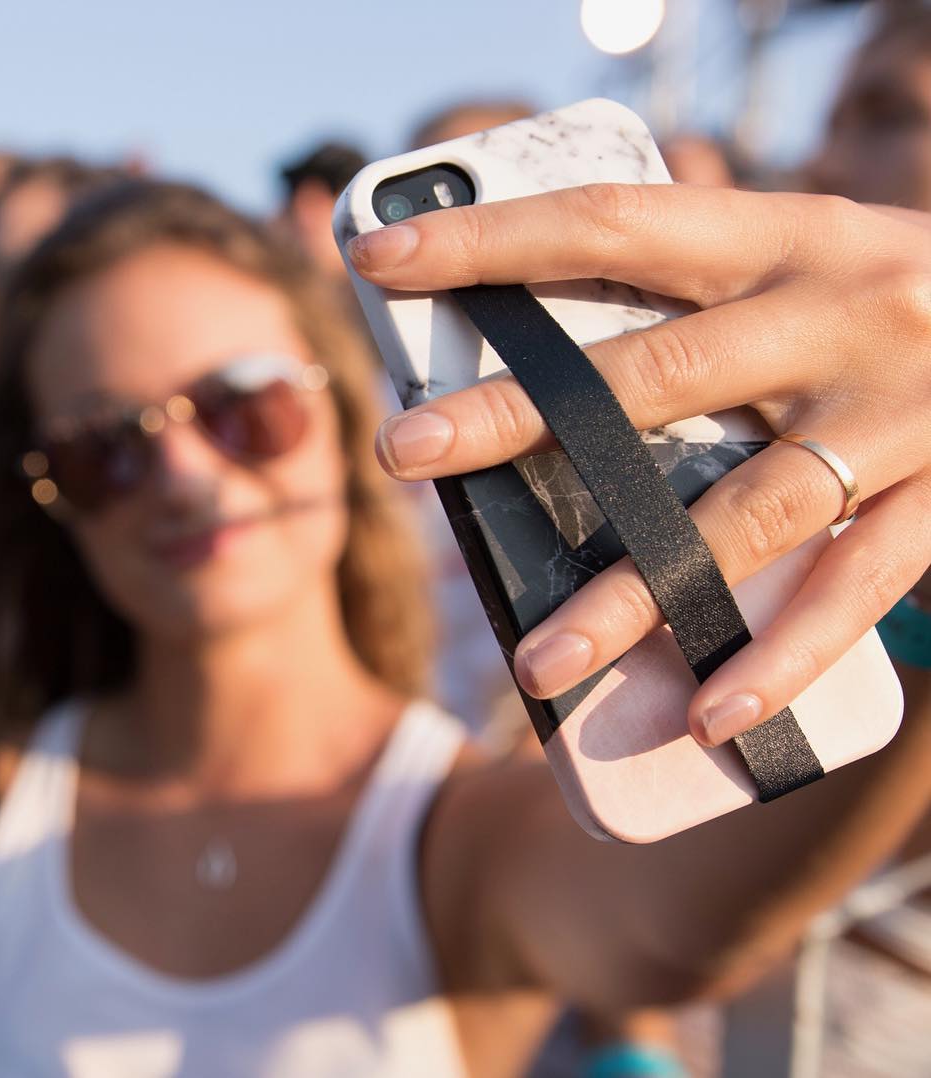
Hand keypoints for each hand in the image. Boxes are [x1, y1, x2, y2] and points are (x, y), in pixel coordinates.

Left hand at [348, 184, 930, 745]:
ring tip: (535, 665)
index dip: (493, 236)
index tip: (383, 254)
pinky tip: (706, 718)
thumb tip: (535, 365)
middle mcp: (832, 313)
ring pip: (742, 514)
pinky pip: (855, 593)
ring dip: (632, 594)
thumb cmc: (879, 296)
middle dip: (517, 417)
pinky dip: (779, 658)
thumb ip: (684, 299)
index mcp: (778, 237)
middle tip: (403, 451)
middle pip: (650, 375)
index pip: (610, 223)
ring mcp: (891, 413)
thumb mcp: (789, 260)